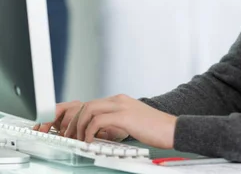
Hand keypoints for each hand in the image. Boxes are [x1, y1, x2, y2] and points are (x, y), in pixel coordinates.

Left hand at [35, 96, 176, 146]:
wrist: (172, 128)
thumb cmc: (154, 129)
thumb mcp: (131, 123)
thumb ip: (115, 123)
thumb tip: (99, 133)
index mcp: (119, 101)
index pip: (91, 104)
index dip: (77, 118)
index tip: (70, 131)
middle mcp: (118, 100)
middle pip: (86, 105)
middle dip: (73, 122)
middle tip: (68, 137)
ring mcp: (121, 106)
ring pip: (89, 109)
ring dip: (79, 127)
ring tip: (78, 140)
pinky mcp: (124, 116)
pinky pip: (98, 120)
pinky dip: (89, 131)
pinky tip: (89, 141)